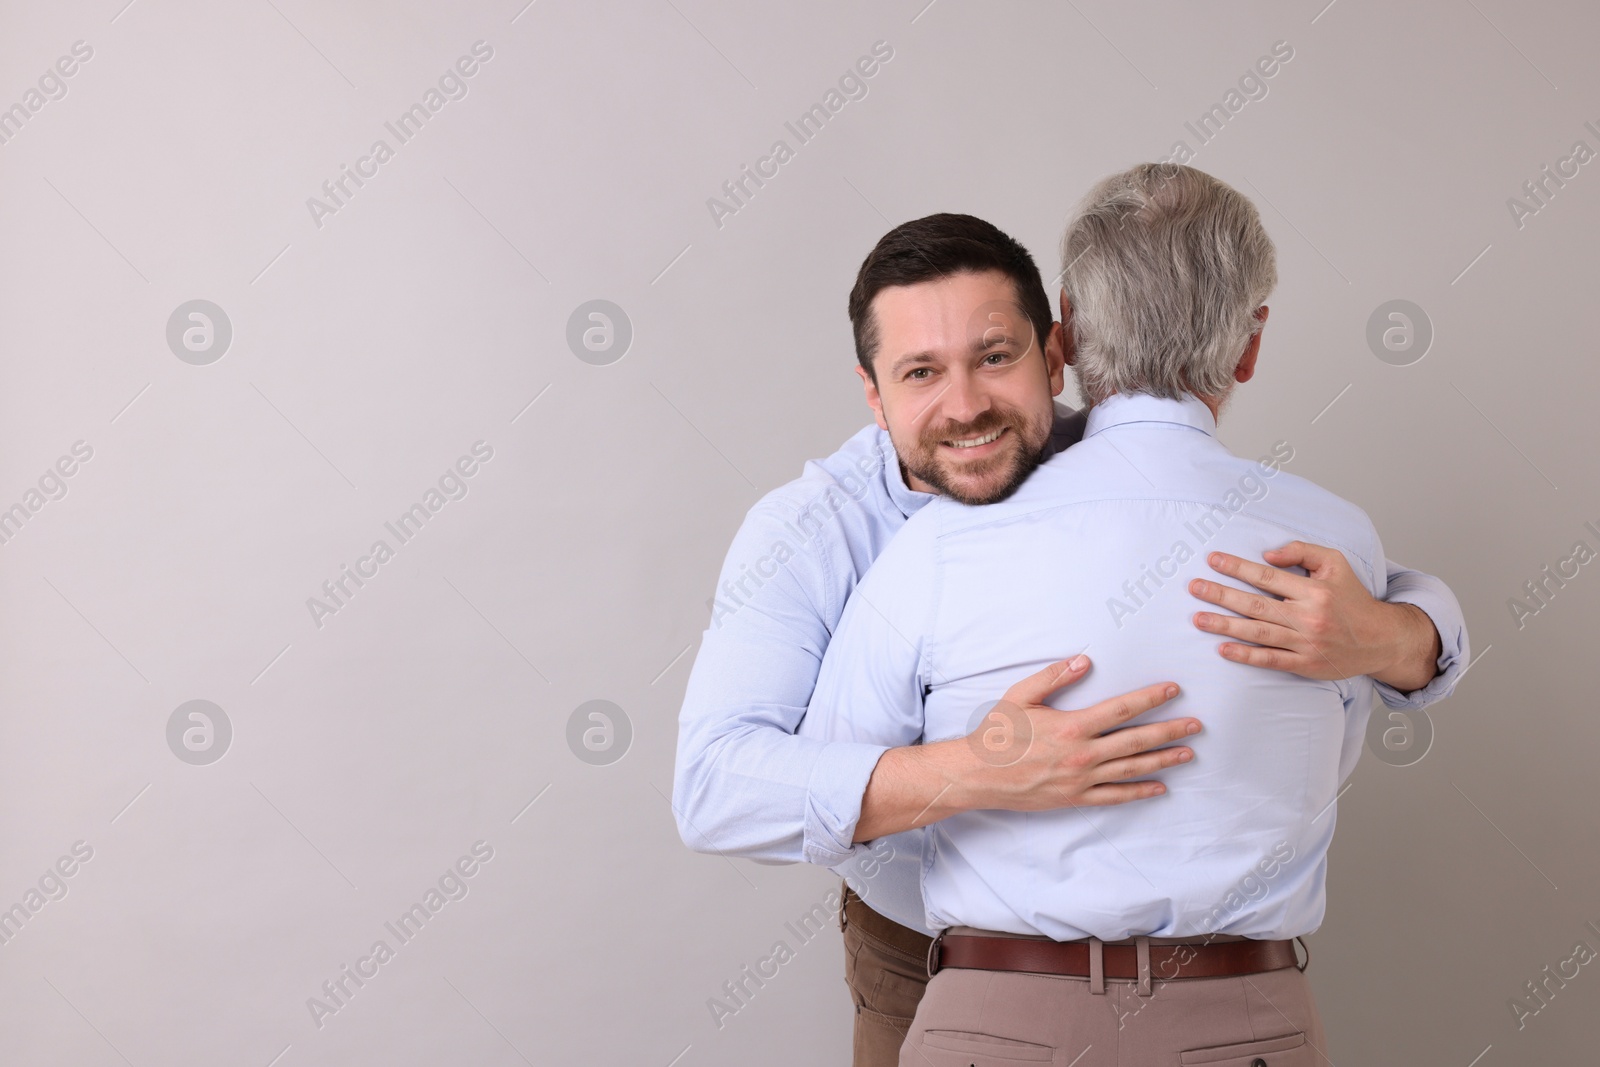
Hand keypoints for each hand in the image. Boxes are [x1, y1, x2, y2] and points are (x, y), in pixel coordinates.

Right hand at [960, 655, 1199, 811]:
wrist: (978, 774)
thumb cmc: (997, 732)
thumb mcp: (1021, 695)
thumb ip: (1054, 676)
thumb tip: (1084, 660)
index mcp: (1072, 726)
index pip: (1121, 709)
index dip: (1150, 698)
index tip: (1173, 690)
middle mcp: (1082, 754)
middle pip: (1136, 740)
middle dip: (1169, 730)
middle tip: (1196, 724)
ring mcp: (1081, 779)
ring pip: (1132, 769)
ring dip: (1163, 760)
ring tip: (1187, 752)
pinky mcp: (1076, 798)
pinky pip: (1115, 796)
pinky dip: (1140, 792)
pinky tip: (1160, 786)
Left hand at [1189, 541, 1440, 688]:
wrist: (1381, 640)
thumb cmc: (1352, 598)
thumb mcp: (1335, 564)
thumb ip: (1303, 552)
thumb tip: (1267, 554)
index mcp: (1314, 591)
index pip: (1267, 577)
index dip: (1238, 567)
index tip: (1213, 560)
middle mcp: (1308, 617)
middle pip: (1256, 605)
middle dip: (1222, 595)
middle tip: (1194, 587)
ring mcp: (1306, 643)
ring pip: (1258, 633)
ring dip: (1225, 626)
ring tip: (1198, 618)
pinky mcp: (1304, 665)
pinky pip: (1270, 660)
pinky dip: (1245, 656)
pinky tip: (1223, 650)